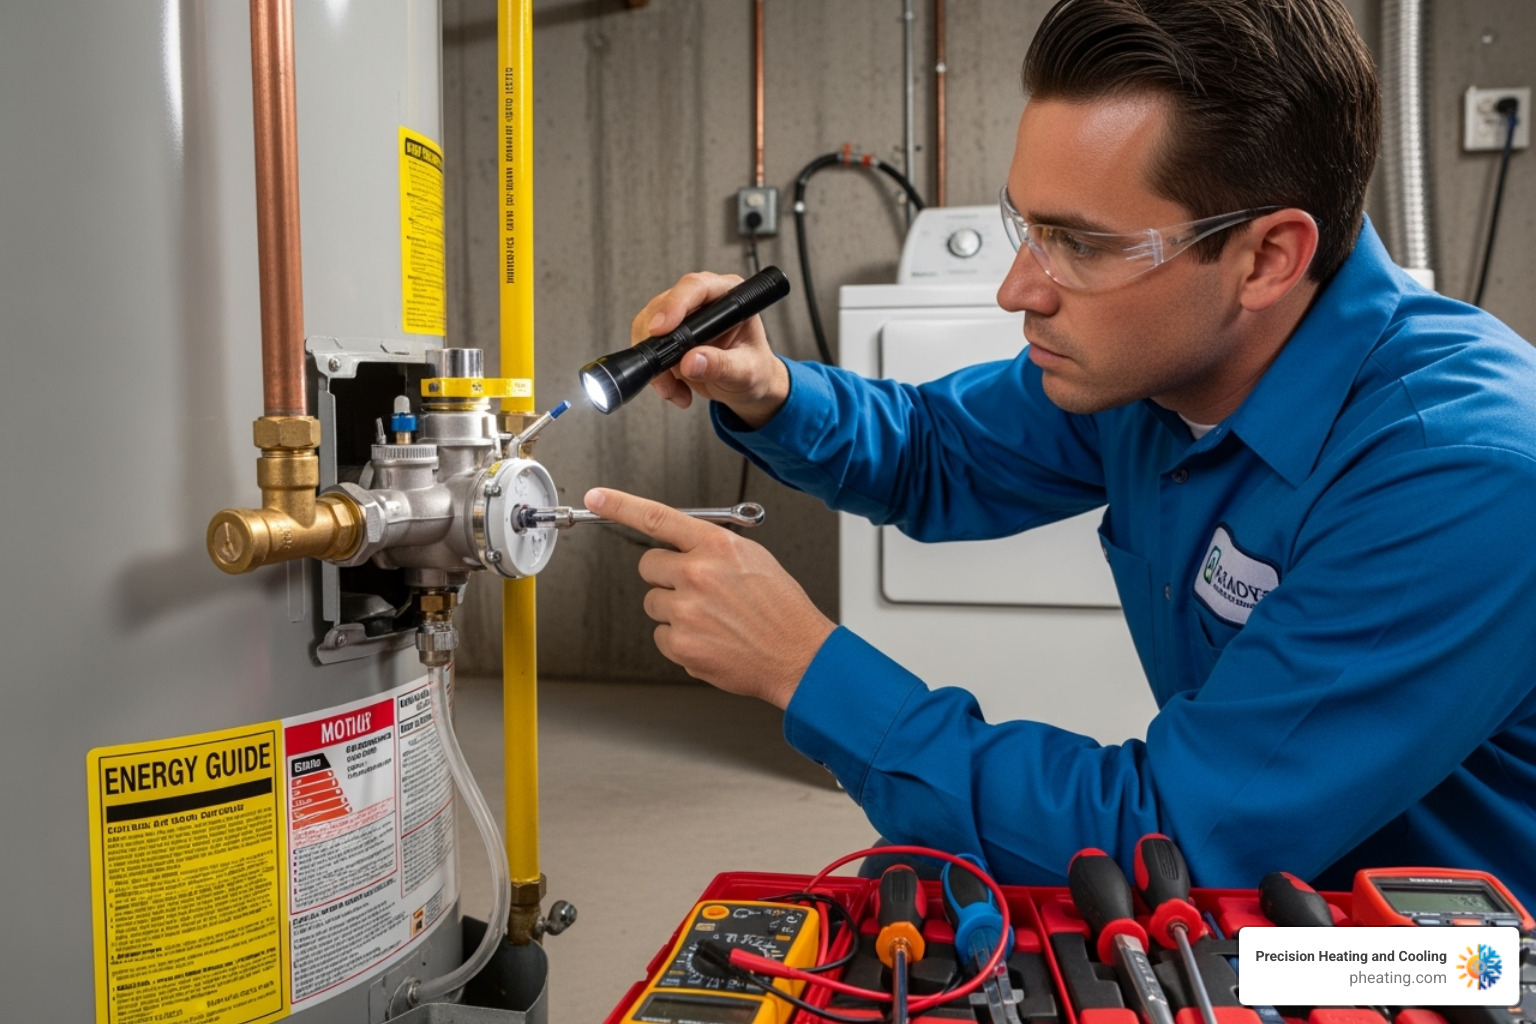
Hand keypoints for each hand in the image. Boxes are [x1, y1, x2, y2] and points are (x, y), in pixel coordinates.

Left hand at [586, 487, 834, 707]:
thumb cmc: (781, 609)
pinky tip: (710, 639)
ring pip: (654, 603)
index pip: (655, 517)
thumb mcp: (754, 558)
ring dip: (674, 610)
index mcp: (716, 546)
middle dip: (664, 576)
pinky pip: (661, 636)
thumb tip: (683, 545)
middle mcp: (697, 574)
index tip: (597, 498)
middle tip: (694, 589)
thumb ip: (713, 548)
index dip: (619, 505)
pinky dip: (680, 640)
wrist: (798, 655)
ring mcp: (686, 610)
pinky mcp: (680, 644)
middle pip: (648, 566)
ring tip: (712, 619)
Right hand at [631, 271, 789, 428]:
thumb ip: (722, 366)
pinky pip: (648, 348)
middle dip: (658, 343)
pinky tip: (675, 389)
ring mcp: (683, 317)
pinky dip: (656, 373)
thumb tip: (691, 361)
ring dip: (656, 363)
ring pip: (649, 328)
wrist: (747, 388)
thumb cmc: (755, 371)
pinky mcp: (669, 336)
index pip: (697, 287)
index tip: (661, 329)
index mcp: (730, 296)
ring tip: (675, 389)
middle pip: (664, 306)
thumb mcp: (746, 372)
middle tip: (665, 373)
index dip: (675, 305)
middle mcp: (703, 301)